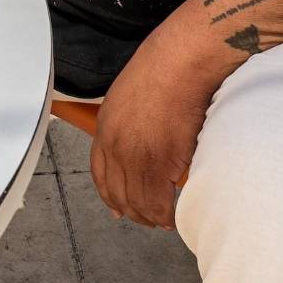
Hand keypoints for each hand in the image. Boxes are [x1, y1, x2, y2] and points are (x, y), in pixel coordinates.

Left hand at [89, 29, 215, 229]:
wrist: (182, 61)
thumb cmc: (164, 69)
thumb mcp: (128, 96)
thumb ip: (125, 123)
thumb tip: (136, 143)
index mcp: (105, 128)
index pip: (100, 175)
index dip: (110, 197)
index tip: (118, 209)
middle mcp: (115, 145)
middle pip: (118, 194)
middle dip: (133, 212)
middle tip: (148, 219)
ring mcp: (137, 156)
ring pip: (139, 203)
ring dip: (151, 217)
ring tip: (163, 220)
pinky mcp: (161, 163)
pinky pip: (160, 202)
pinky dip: (166, 214)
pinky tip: (173, 215)